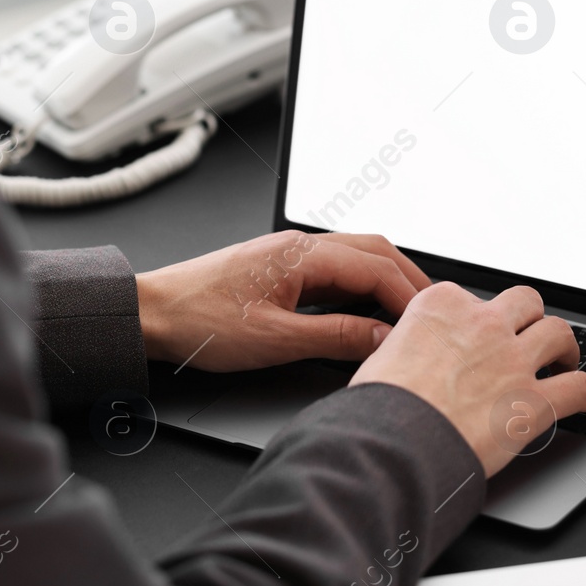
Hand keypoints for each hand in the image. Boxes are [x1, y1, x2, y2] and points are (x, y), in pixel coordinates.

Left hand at [135, 231, 432, 371]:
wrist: (151, 313)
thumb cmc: (200, 321)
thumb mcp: (276, 340)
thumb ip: (335, 337)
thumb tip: (382, 338)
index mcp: (303, 254)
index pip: (377, 268)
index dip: (410, 295)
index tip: (431, 320)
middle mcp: (300, 245)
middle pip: (374, 251)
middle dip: (408, 279)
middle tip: (434, 312)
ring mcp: (290, 254)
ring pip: (356, 256)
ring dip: (386, 279)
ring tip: (407, 311)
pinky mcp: (280, 268)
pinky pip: (335, 268)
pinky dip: (361, 285)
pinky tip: (366, 308)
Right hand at [350, 283, 585, 475]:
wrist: (395, 440)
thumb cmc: (380, 405)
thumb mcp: (377, 357)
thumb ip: (401, 346)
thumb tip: (397, 356)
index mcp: (441, 305)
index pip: (470, 297)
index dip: (475, 318)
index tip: (475, 332)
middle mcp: (483, 324)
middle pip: (524, 303)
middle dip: (529, 318)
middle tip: (528, 335)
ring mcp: (513, 360)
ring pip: (558, 333)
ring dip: (565, 345)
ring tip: (567, 358)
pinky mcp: (534, 400)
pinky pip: (582, 389)